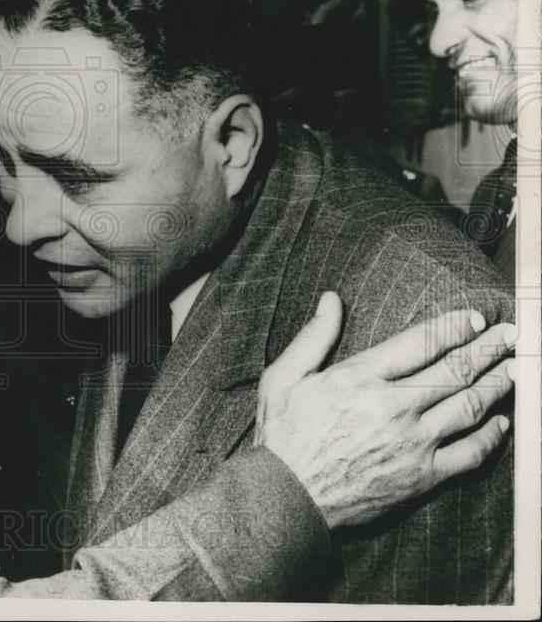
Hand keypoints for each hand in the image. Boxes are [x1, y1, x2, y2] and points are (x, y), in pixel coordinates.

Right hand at [255, 292, 514, 529]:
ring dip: (498, 385)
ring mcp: (413, 443)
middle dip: (488, 349)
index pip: (421, 343)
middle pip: (455, 370)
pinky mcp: (422, 476)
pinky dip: (492, 436)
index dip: (453, 327)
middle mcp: (394, 407)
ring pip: (470, 406)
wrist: (287, 497)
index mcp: (361, 378)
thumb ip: (312, 336)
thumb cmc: (281, 435)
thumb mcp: (282, 377)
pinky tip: (501, 423)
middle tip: (510, 336)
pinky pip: (470, 453)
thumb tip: (331, 299)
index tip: (474, 318)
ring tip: (514, 370)